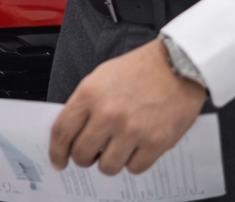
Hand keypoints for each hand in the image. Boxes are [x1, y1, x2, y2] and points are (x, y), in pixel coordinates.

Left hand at [49, 39, 207, 175]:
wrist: (178, 65)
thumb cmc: (139, 70)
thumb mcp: (100, 77)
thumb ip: (85, 105)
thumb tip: (73, 133)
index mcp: (89, 95)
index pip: (62, 132)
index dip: (56, 151)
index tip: (58, 160)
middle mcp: (108, 114)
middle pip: (82, 153)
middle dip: (82, 159)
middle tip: (89, 155)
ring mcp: (132, 130)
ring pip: (108, 166)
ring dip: (108, 163)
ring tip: (115, 151)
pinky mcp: (156, 143)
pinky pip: (134, 168)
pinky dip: (133, 163)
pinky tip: (135, 150)